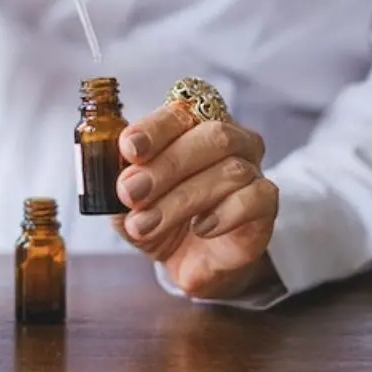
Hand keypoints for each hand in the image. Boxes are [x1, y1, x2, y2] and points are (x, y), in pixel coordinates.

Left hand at [113, 104, 279, 298]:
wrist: (190, 259)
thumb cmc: (159, 215)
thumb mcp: (127, 199)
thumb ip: (116, 177)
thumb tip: (105, 165)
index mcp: (192, 125)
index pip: (179, 112)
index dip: (154, 128)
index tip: (128, 148)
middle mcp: (230, 139)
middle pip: (211, 136)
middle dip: (165, 166)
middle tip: (131, 193)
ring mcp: (252, 169)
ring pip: (229, 172)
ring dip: (181, 200)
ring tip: (146, 224)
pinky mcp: (266, 205)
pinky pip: (256, 198)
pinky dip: (224, 213)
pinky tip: (199, 228)